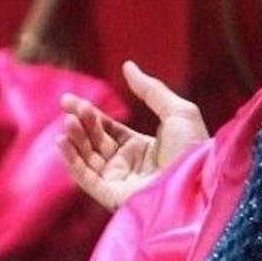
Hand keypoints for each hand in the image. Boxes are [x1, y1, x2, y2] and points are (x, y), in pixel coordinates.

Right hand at [56, 61, 208, 210]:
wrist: (198, 183)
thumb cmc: (194, 149)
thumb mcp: (178, 111)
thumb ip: (150, 89)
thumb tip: (127, 65)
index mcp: (143, 149)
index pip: (108, 130)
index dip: (90, 115)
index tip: (70, 100)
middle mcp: (128, 166)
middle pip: (95, 141)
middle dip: (80, 123)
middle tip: (68, 105)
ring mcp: (118, 182)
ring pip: (87, 158)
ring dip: (75, 138)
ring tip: (69, 121)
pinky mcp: (111, 195)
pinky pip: (85, 177)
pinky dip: (71, 160)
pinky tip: (62, 141)